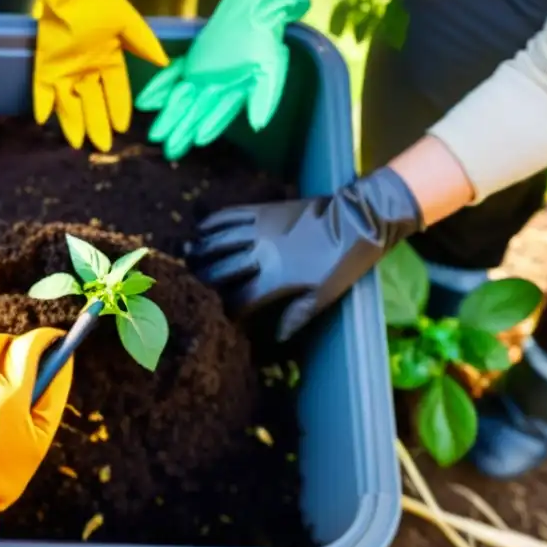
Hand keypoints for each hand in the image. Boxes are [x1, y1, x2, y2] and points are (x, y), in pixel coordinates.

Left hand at [24, 0, 167, 151]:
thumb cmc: (102, 2)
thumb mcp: (129, 24)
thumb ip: (144, 45)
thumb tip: (165, 64)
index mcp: (109, 59)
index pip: (117, 90)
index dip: (120, 109)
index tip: (124, 128)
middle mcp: (88, 68)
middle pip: (93, 102)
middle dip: (97, 123)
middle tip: (102, 146)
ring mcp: (65, 67)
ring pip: (70, 101)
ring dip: (73, 121)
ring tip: (78, 144)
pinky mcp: (46, 63)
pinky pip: (43, 88)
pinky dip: (43, 103)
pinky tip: (43, 120)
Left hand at [137, 0, 309, 160]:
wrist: (254, 11)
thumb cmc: (265, 41)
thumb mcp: (271, 68)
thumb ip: (265, 98)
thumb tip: (258, 125)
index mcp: (236, 94)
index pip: (222, 113)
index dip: (211, 125)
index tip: (198, 140)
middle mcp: (216, 90)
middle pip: (197, 112)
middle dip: (183, 131)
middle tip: (169, 151)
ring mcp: (200, 76)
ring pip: (181, 98)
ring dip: (169, 115)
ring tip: (156, 135)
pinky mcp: (190, 62)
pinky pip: (171, 75)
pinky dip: (159, 87)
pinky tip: (145, 103)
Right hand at [188, 168, 422, 340]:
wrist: (357, 218)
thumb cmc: (344, 261)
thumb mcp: (326, 294)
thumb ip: (298, 315)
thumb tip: (278, 336)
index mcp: (276, 278)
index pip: (240, 299)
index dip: (227, 309)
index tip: (218, 315)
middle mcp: (260, 253)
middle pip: (221, 269)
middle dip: (204, 279)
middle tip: (191, 285)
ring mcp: (259, 228)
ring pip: (219, 240)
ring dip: (201, 249)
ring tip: (188, 256)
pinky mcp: (263, 209)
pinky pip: (229, 215)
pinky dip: (212, 223)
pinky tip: (202, 228)